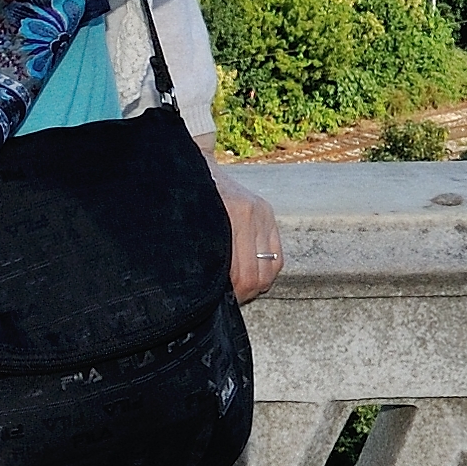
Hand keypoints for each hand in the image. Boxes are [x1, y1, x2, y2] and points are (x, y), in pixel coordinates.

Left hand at [199, 134, 283, 300]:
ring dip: (256, 283)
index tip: (219, 300)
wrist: (197, 165)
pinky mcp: (268, 213)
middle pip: (258, 274)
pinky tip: (253, 273)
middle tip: (228, 298)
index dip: (232, 294)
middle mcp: (253, 213)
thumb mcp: (194, 228)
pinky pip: (277, 255)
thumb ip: (206, 254)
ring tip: (240, 287)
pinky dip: (267, 270)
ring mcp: (264, 213)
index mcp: (234, 217)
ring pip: (271, 268)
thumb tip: (212, 289)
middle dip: (244, 292)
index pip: (242, 274)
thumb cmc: (189, 200)